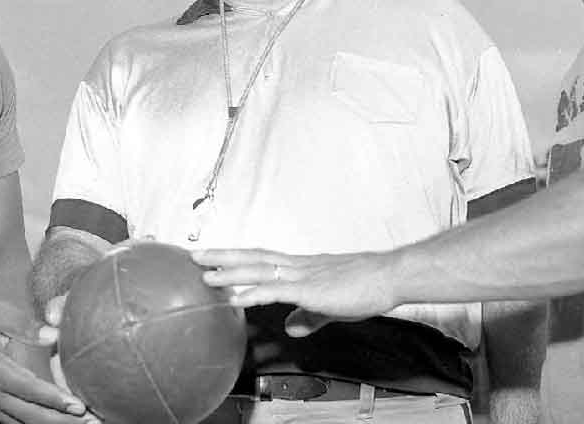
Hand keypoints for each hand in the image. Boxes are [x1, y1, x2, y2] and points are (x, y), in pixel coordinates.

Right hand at [0, 297, 88, 422]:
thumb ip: (24, 323)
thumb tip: (53, 335)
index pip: (29, 389)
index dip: (55, 399)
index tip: (78, 405)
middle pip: (30, 415)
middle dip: (61, 420)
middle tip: (89, 421)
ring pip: (23, 423)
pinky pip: (13, 423)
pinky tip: (54, 422)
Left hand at [193, 248, 399, 335]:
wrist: (388, 277)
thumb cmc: (366, 286)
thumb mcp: (332, 305)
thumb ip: (309, 316)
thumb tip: (292, 327)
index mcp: (302, 267)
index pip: (262, 258)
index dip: (237, 257)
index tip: (215, 256)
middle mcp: (297, 266)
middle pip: (252, 257)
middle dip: (222, 256)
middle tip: (195, 255)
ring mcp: (302, 275)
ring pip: (258, 269)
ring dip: (230, 272)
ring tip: (205, 274)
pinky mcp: (309, 289)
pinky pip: (275, 290)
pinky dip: (252, 293)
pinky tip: (235, 298)